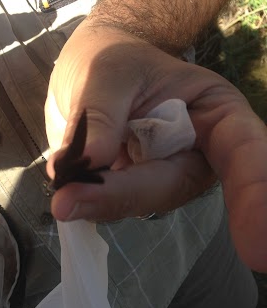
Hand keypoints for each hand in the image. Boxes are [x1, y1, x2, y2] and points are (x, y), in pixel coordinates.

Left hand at [45, 22, 266, 271]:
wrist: (96, 71)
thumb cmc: (116, 59)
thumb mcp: (108, 71)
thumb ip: (101, 113)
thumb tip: (88, 163)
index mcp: (216, 115)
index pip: (244, 153)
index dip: (253, 194)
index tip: (256, 248)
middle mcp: (198, 154)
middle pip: (173, 185)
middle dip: (124, 195)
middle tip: (68, 202)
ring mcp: (164, 177)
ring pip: (137, 200)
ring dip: (97, 200)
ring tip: (61, 196)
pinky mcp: (132, 191)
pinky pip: (110, 203)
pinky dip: (84, 201)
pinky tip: (66, 196)